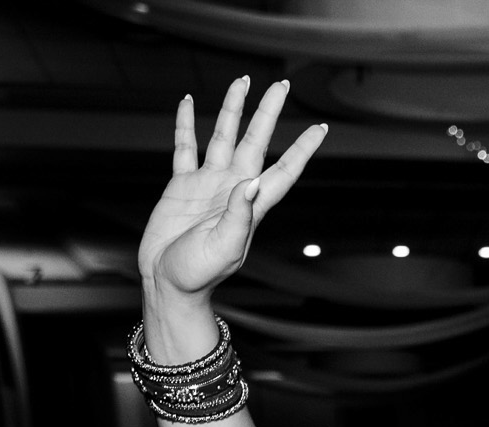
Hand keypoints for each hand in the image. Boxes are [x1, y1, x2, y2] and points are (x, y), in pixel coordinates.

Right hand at [138, 78, 326, 330]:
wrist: (167, 282)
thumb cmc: (199, 274)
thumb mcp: (224, 247)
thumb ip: (241, 215)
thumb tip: (253, 181)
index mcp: (252, 204)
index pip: (285, 169)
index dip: (303, 148)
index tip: (321, 126)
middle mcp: (234, 188)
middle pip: (255, 140)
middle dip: (267, 112)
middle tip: (281, 84)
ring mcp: (208, 184)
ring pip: (222, 135)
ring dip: (232, 109)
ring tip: (241, 82)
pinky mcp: (182, 185)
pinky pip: (185, 147)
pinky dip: (185, 124)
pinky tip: (187, 102)